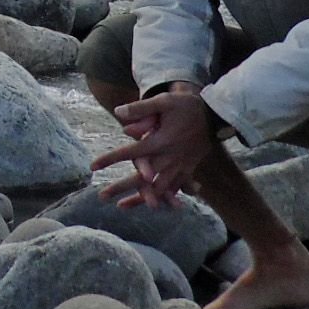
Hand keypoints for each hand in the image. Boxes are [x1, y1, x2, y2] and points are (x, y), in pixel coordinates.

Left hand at [91, 88, 212, 208]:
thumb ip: (141, 108)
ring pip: (158, 189)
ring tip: (120, 206)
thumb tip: (118, 113)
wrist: (214, 114)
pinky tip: (152, 205)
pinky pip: (174, 189)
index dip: (111, 159)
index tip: (93, 166)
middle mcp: (169, 158)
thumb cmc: (186, 106)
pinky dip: (163, 199)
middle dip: (121, 187)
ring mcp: (180, 167)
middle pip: (142, 178)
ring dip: (139, 199)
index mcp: (161, 142)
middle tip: (101, 196)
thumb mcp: (164, 101)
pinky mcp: (188, 170)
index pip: (130, 153)